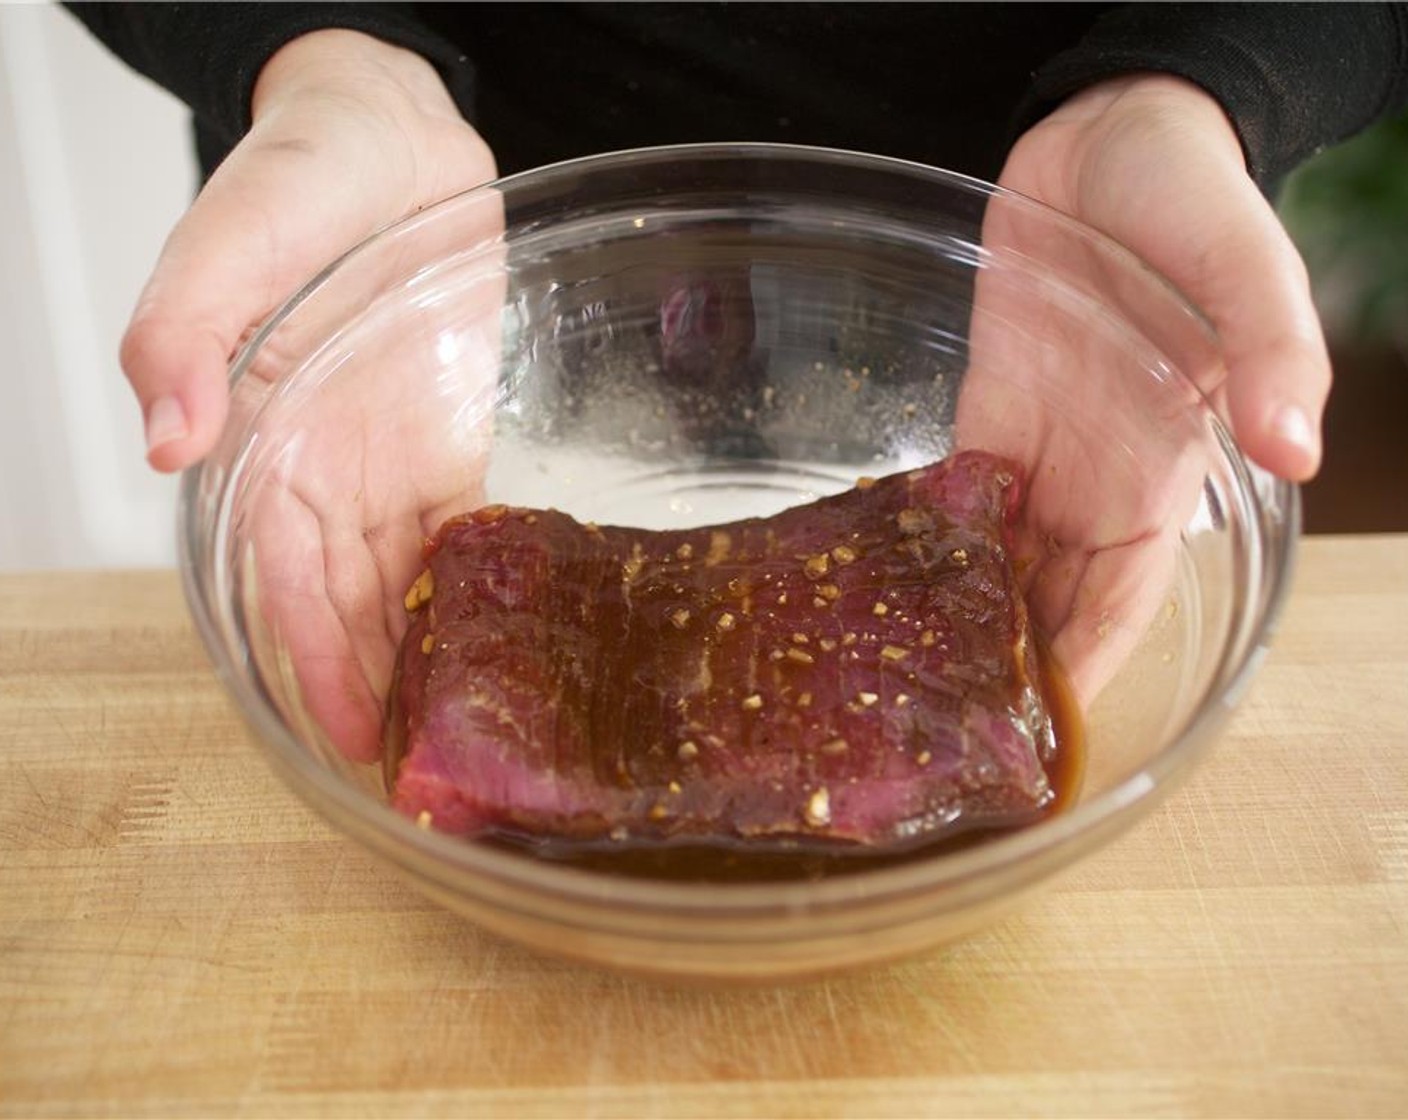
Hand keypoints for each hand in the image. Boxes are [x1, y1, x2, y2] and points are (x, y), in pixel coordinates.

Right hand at [128, 31, 501, 759]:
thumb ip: (184, 330)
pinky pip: (465, 537)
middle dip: (380, 689)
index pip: (284, 576)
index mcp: (262, 442)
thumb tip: (164, 436)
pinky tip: (510, 647)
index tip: (351, 735)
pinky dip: (481, 594)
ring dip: (428, 661)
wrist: (390, 142)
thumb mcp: (229, 237)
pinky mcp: (448, 448)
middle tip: (428, 769)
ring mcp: (390, 467)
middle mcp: (323, 474)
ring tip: (468, 734)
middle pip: (349, 606)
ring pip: (406, 589)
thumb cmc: (300, 178)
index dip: (315, 658)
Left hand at [954, 73, 1324, 702]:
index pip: (1122, 595)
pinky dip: (927, 542)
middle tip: (939, 730)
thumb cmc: (1192, 195)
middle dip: (1006, 667)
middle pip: (1051, 598)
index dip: (1084, 664)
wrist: (1116, 135)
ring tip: (898, 680)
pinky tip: (884, 588)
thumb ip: (1272, 352)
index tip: (1035, 735)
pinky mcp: (987, 409)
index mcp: (1162, 467)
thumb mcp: (1247, 265)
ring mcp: (1039, 447)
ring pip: (1000, 561)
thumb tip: (1298, 450)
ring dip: (961, 620)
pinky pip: (956, 494)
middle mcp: (1096, 476)